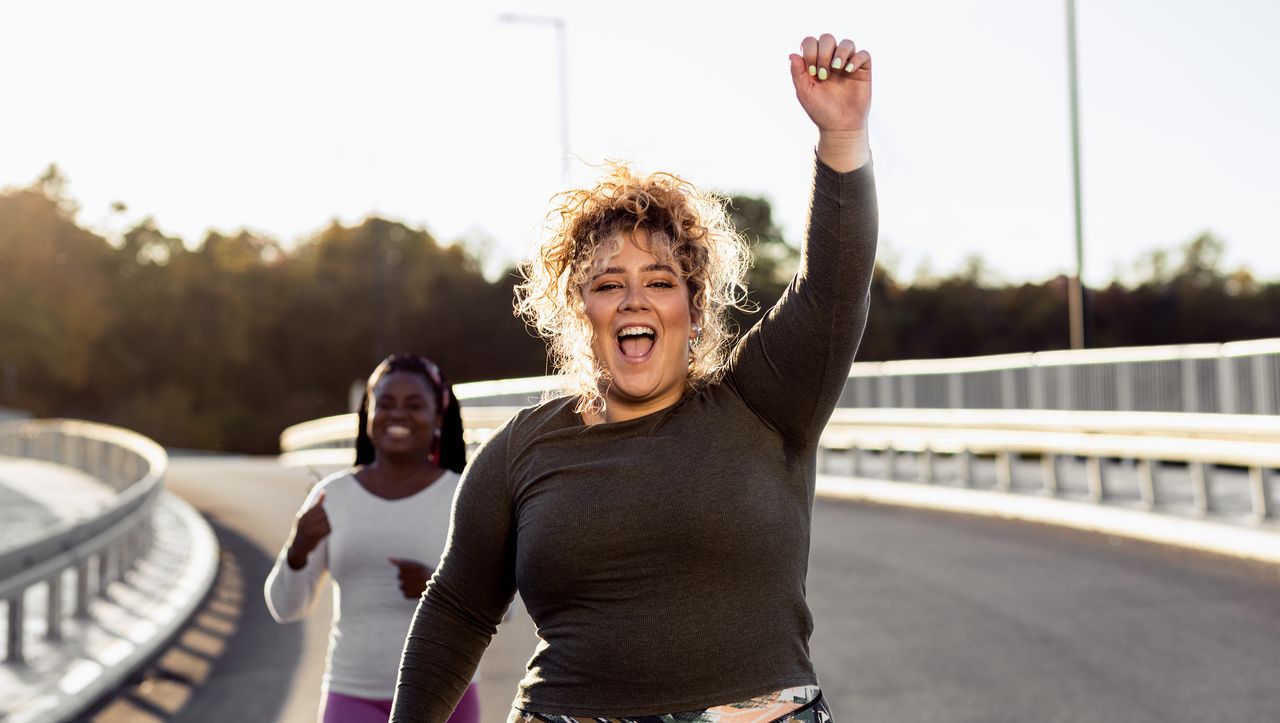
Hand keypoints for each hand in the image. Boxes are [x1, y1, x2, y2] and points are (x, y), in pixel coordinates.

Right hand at [286, 490, 330, 568]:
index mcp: (302, 516)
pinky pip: (328, 529)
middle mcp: (305, 522)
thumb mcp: (304, 516)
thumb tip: (324, 492)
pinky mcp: (315, 537)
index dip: (322, 505)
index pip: (317, 507)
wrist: (296, 547)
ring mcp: (310, 530)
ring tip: (320, 528)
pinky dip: (327, 530)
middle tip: (321, 521)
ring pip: (326, 521)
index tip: (323, 501)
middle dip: (324, 516)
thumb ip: (314, 505)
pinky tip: (322, 533)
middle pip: (323, 513)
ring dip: (326, 524)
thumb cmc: (302, 529)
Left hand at [389, 557, 432, 598]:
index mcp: (418, 566)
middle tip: (415, 578)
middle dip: (405, 577)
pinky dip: (409, 593)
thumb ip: (402, 562)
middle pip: (399, 576)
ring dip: (406, 586)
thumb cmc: (425, 574)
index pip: (401, 566)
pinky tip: (416, 591)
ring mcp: (415, 586)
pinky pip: (405, 593)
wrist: (440, 588)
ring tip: (416, 585)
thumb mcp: (417, 565)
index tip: (411, 571)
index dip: (405, 569)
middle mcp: (417, 575)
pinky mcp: (414, 595)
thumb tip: (388, 557)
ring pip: (401, 586)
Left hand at [789, 34, 872, 170]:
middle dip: (823, 53)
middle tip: (822, 74)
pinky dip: (855, 59)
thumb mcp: (804, 93)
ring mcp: (847, 64)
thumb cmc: (820, 110)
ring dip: (839, 53)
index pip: (810, 42)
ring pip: (847, 43)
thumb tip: (792, 55)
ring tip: (836, 68)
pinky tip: (848, 71)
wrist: (839, 127)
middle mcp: (831, 60)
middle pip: (827, 38)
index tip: (811, 72)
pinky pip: (863, 54)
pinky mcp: (862, 70)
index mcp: (815, 62)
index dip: (809, 51)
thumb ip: (797, 74)